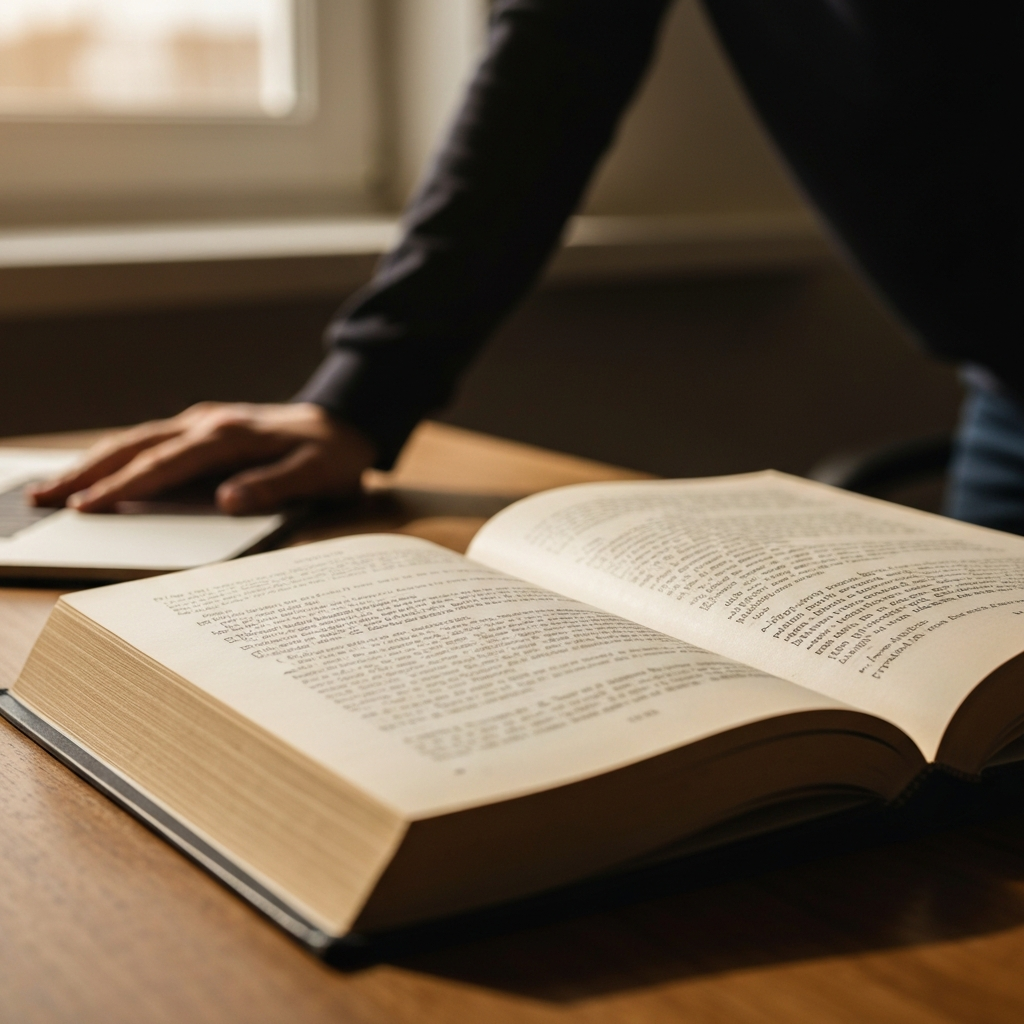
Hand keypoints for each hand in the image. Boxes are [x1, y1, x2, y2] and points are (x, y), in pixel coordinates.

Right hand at [28, 402, 376, 514]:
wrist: (348, 420)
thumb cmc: (333, 454)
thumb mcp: (317, 474)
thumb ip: (275, 487)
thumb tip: (227, 500)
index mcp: (230, 436)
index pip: (166, 463)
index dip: (126, 486)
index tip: (89, 507)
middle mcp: (209, 423)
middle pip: (137, 447)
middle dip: (88, 473)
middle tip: (43, 498)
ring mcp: (204, 422)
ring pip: (137, 439)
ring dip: (93, 462)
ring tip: (52, 486)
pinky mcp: (205, 427)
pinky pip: (151, 439)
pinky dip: (118, 454)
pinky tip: (97, 469)